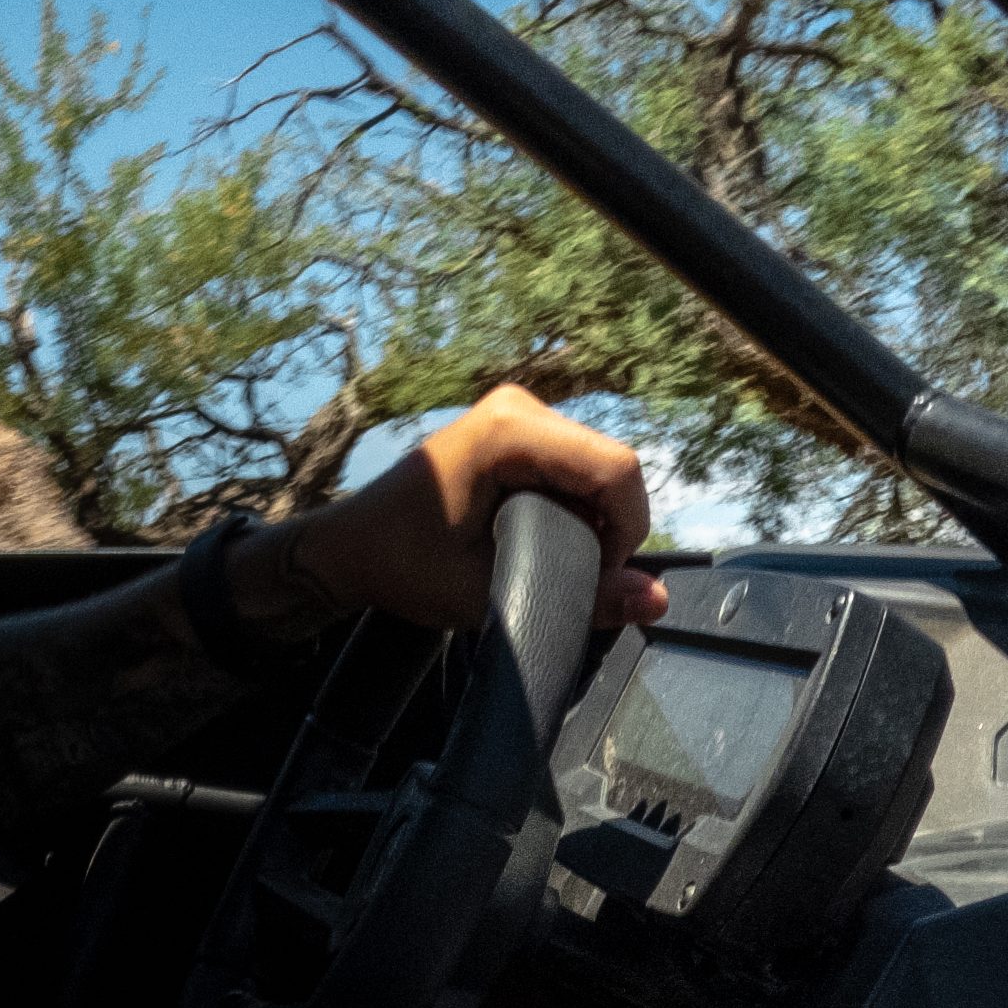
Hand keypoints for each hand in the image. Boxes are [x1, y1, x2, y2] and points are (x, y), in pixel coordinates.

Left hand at [245, 384, 664, 632]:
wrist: (350, 546)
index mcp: (509, 431)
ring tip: (541, 557)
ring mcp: (519, 412)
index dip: (625, 529)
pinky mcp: (518, 428)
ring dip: (590, 520)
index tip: (592, 575)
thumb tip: (657, 600)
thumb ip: (580, 597)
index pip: (615, 469)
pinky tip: (535, 536)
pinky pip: (577, 467)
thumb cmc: (403, 566)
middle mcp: (520, 407)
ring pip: (600, 469)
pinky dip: (573, 508)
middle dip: (607, 528)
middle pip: (612, 468)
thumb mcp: (489, 593)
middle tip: (563, 574)